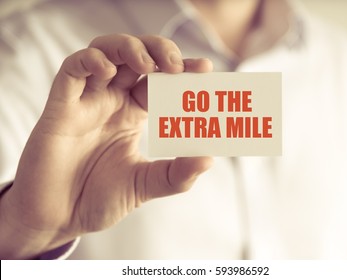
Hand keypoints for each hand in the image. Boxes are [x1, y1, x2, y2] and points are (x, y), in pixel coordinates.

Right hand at [0, 34, 212, 258]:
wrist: (59, 218)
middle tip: (177, 65)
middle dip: (159, 50)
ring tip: (148, 64)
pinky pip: (72, 70)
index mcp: (132, 114)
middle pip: (135, 56)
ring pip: (104, 51)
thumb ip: (177, 175)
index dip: (182, 70)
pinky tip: (108, 73)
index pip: (159, 80)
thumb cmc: (99, 198)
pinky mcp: (61, 107)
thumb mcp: (145, 185)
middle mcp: (111, 101)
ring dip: (129, 48)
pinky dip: (91, 62)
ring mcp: (86, 101)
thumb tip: (209, 159)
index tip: (205, 68)